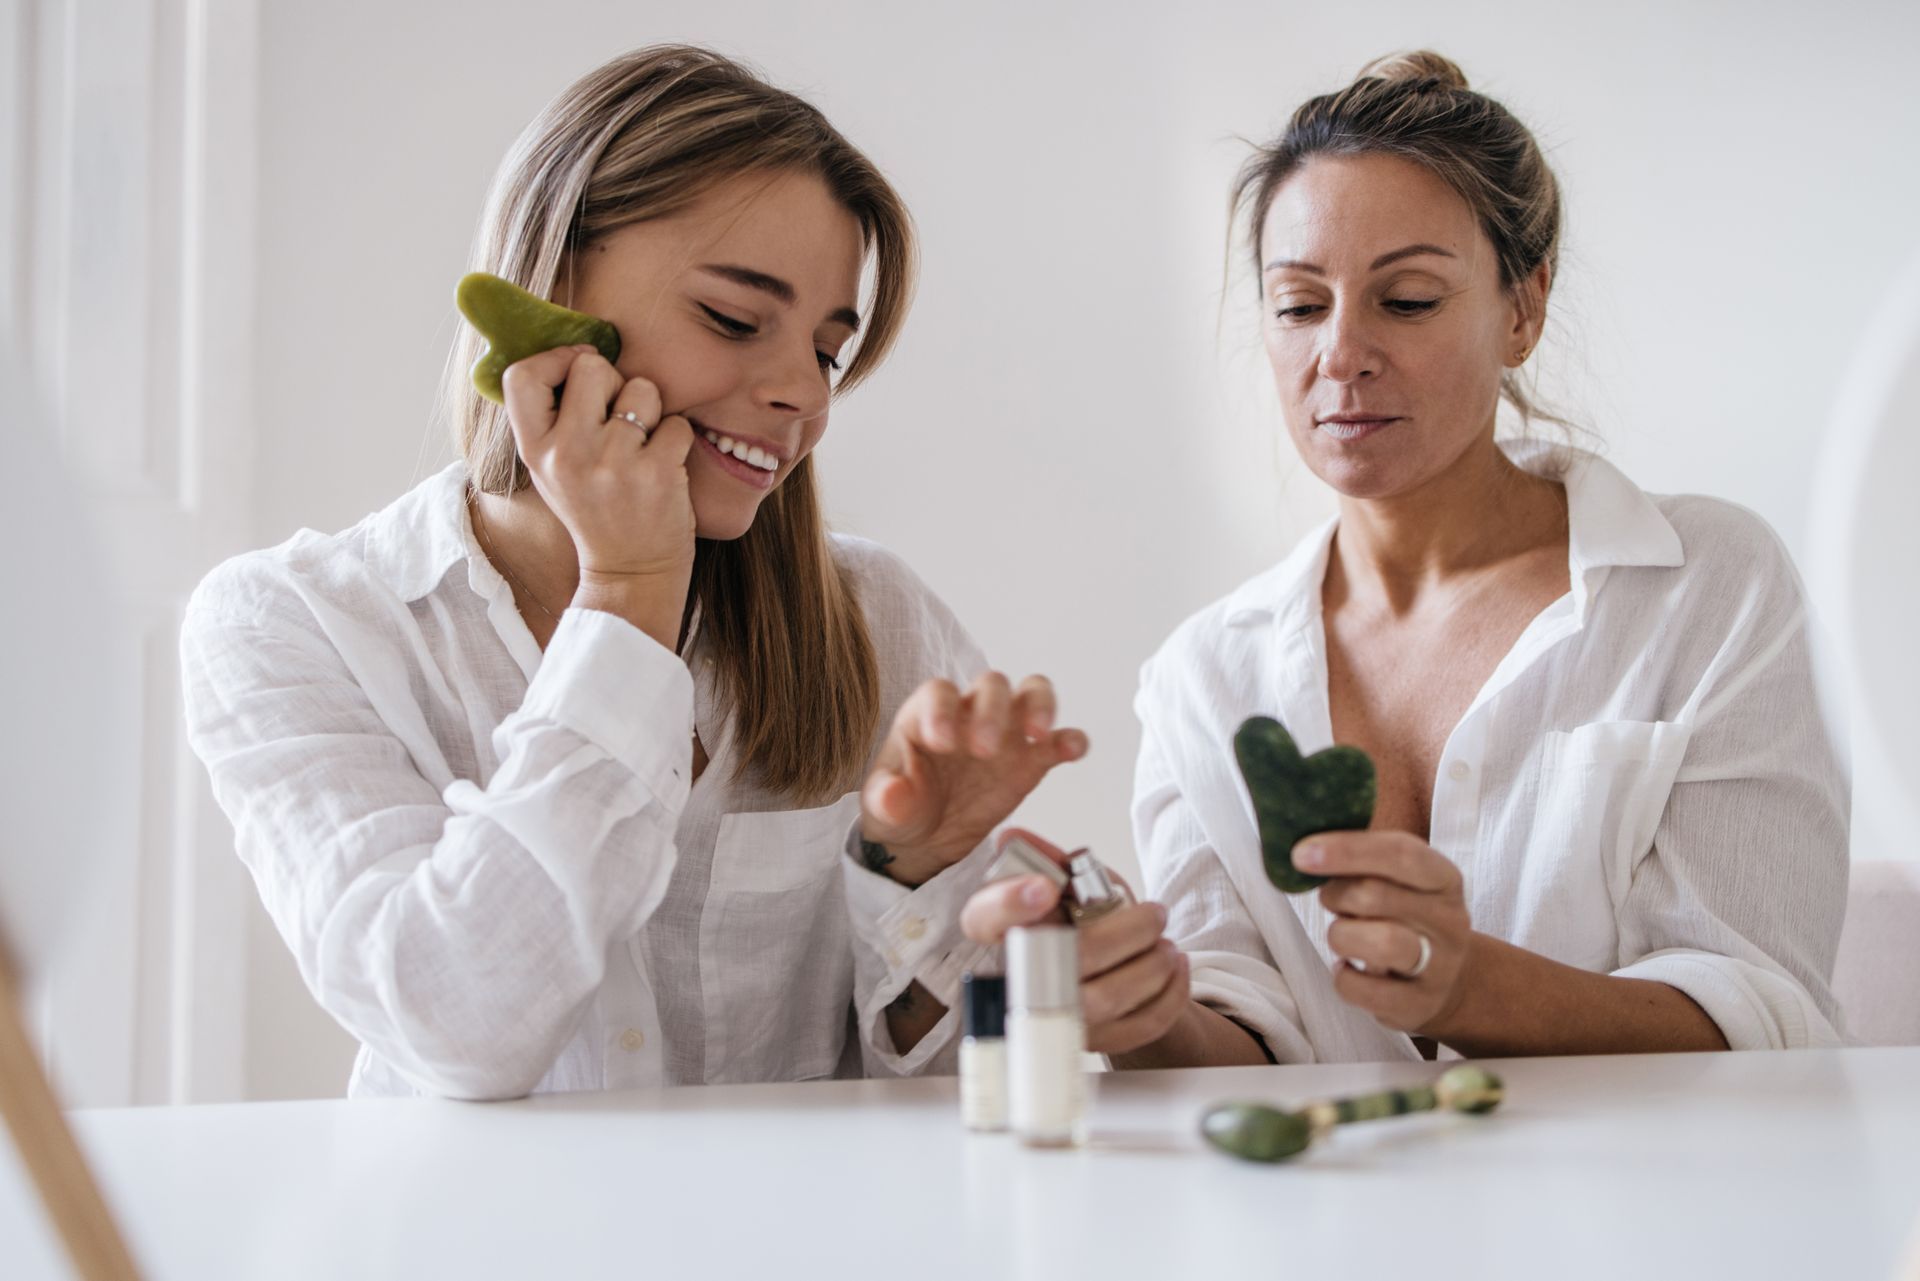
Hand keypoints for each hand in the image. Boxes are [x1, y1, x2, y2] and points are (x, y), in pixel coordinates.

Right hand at [501, 345, 695, 646]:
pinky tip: (663, 468)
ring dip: (651, 411)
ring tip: (641, 447)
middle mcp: (568, 454)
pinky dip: (677, 440)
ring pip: (641, 389)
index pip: (521, 374)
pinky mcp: (657, 472)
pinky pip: (676, 422)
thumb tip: (570, 350)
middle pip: (591, 366)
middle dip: (614, 381)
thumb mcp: (553, 469)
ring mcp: (613, 462)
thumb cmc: (595, 509)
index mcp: (535, 450)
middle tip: (619, 415)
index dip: (555, 359)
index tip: (577, 369)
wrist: (631, 572)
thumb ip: (553, 417)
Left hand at [858, 675, 1086, 885]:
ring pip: (1032, 694)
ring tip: (1038, 734)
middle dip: (992, 712)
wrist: (926, 836)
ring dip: (1040, 707)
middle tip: (984, 750)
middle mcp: (971, 713)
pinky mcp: (1031, 760)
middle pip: (991, 686)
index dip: (942, 710)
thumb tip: (891, 797)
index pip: (939, 693)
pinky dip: (1069, 740)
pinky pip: (1058, 740)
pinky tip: (1071, 750)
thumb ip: (886, 799)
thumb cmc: (902, 808)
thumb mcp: (884, 808)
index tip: (942, 741)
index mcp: (928, 714)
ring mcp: (1005, 732)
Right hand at [959, 829, 1189, 1054]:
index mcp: (1004, 932)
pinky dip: (1170, 995)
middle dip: (1128, 932)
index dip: (1008, 904)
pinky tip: (1176, 970)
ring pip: (1105, 998)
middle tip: (1156, 915)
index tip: (1044, 887)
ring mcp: (1053, 1017)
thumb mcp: (1066, 883)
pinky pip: (1138, 1026)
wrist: (1108, 974)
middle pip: (1067, 956)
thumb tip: (1013, 839)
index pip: (984, 919)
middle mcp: (1019, 979)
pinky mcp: (1090, 1042)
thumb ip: (1050, 861)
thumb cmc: (1080, 924)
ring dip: (1152, 966)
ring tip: (1166, 945)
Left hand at [1296, 832, 1475, 1036]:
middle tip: (1330, 900)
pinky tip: (1348, 968)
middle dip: (1336, 895)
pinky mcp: (1419, 1005)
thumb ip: (1365, 861)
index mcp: (1444, 878)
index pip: (1401, 853)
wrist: (1449, 982)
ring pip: (1380, 942)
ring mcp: (1439, 966)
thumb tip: (1307, 848)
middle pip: (1376, 895)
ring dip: (1341, 935)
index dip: (1346, 850)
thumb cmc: (1407, 919)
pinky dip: (1342, 977)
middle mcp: (1449, 920)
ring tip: (1343, 936)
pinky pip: (1363, 989)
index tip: (1302, 853)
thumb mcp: (1401, 883)